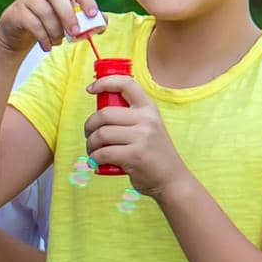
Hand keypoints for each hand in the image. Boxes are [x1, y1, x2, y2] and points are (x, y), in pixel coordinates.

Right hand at [0, 0, 101, 53]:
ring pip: (45, 12)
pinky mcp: (17, 11)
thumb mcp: (68, 19)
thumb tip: (103, 24)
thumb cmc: (50, 22)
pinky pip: (33, 24)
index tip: (92, 16)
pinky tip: (47, 46)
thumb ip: (86, 20)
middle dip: (69, 16)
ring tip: (59, 42)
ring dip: (55, 31)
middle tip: (75, 34)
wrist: (19, 31)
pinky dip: (43, 38)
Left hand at [83, 77, 188, 198]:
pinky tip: (96, 162)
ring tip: (93, 151)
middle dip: (89, 125)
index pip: (126, 84)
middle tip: (89, 136)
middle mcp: (147, 120)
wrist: (172, 180)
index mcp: (149, 109)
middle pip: (104, 114)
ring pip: (101, 134)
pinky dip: (94, 158)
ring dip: (90, 144)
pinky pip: (103, 153)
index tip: (90, 89)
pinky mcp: (135, 155)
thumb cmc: (153, 154)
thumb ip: (131, 117)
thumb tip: (100, 109)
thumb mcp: (149, 128)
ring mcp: (142, 137)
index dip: (105, 82)